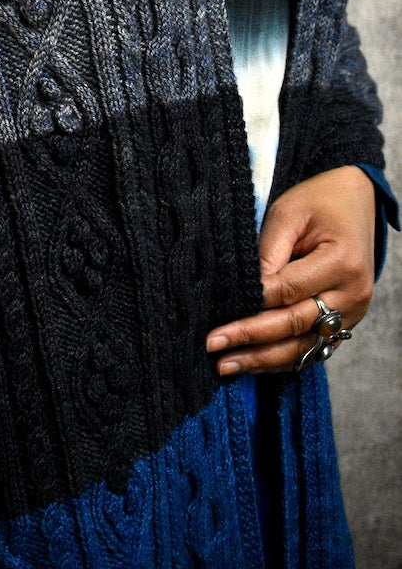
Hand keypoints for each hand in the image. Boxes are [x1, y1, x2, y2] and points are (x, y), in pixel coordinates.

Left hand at [206, 165, 375, 374]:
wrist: (356, 202)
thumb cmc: (318, 203)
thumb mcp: (288, 213)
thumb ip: (267, 252)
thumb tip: (243, 290)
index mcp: (342, 262)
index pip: (288, 291)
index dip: (251, 303)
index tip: (217, 314)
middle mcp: (353, 294)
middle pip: (295, 324)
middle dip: (251, 337)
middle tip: (213, 345)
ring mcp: (354, 313)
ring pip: (305, 346)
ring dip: (264, 359)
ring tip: (227, 366)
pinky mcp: (347, 322)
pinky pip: (313, 348)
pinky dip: (282, 358)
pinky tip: (253, 363)